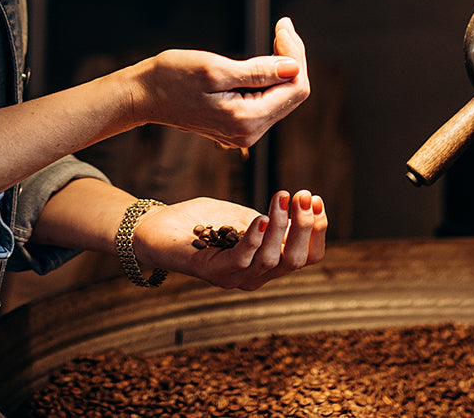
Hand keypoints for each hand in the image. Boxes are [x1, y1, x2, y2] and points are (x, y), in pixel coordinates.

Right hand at [129, 17, 310, 148]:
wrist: (143, 95)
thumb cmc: (171, 78)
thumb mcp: (215, 69)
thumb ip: (257, 72)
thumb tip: (294, 67)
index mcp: (246, 120)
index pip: (295, 88)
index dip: (297, 55)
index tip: (283, 27)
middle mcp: (249, 132)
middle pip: (292, 93)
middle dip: (293, 57)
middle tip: (283, 26)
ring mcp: (243, 131)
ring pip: (281, 96)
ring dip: (282, 66)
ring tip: (277, 35)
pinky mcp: (237, 124)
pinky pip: (266, 100)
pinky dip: (270, 76)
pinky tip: (264, 58)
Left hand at [132, 190, 326, 291]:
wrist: (157, 227)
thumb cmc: (201, 221)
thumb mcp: (243, 217)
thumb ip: (269, 220)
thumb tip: (303, 209)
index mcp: (266, 264)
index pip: (306, 257)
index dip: (317, 230)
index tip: (316, 198)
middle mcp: (254, 277)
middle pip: (295, 260)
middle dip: (306, 227)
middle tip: (304, 195)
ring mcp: (233, 278)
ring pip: (272, 259)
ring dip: (281, 226)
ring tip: (283, 197)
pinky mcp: (212, 272)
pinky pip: (241, 259)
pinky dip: (255, 238)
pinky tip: (261, 216)